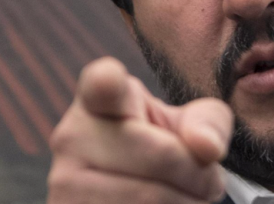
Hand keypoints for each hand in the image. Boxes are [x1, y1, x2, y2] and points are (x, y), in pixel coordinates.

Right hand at [47, 57, 233, 203]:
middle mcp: (72, 137)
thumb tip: (208, 147)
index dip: (106, 80)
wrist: (131, 190)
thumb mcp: (192, 123)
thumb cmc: (164, 144)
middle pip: (160, 156)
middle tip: (209, 181)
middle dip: (199, 175)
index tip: (110, 81)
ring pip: (151, 200)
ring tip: (191, 199)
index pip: (100, 83)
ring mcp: (64, 184)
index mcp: (100, 97)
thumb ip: (208, 122)